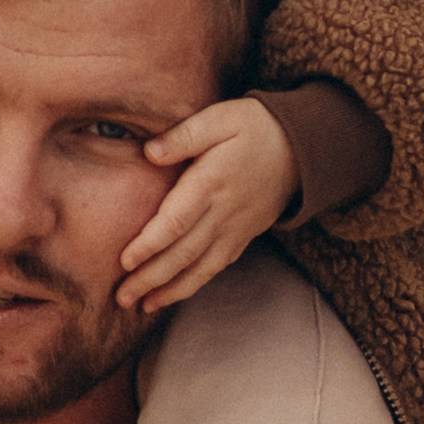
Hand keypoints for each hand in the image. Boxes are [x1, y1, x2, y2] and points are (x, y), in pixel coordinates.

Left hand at [118, 96, 295, 310]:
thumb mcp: (221, 117)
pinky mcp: (243, 236)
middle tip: (121, 297)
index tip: (124, 262)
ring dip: (169, 290)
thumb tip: (150, 153)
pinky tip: (172, 295)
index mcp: (212, 182)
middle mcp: (224, 212)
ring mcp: (235, 228)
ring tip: (142, 306)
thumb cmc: (254, 126)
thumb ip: (185, 135)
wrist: (301, 146)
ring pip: (199, 267)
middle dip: (150, 278)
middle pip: (182, 253)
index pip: (176, 221)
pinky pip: (216, 267)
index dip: (150, 244)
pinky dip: (193, 284)